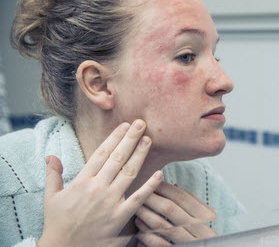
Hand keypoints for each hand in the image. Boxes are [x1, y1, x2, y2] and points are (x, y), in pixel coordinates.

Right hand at [37, 120, 163, 246]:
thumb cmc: (58, 224)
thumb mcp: (51, 197)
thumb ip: (53, 175)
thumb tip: (50, 156)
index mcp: (82, 181)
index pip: (101, 154)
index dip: (114, 137)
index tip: (124, 125)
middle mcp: (97, 189)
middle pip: (117, 158)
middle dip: (130, 139)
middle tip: (141, 123)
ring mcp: (109, 202)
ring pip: (128, 173)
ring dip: (140, 155)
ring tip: (149, 140)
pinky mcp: (120, 217)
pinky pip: (138, 199)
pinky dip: (150, 186)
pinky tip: (160, 174)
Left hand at [135, 182, 217, 245]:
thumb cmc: (203, 234)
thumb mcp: (204, 218)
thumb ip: (192, 202)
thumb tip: (174, 185)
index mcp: (204, 217)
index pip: (182, 197)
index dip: (165, 189)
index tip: (151, 182)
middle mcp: (197, 228)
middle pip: (170, 209)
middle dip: (152, 200)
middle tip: (137, 194)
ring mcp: (188, 241)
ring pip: (163, 226)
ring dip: (147, 217)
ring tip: (136, 212)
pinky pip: (160, 245)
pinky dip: (148, 239)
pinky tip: (139, 234)